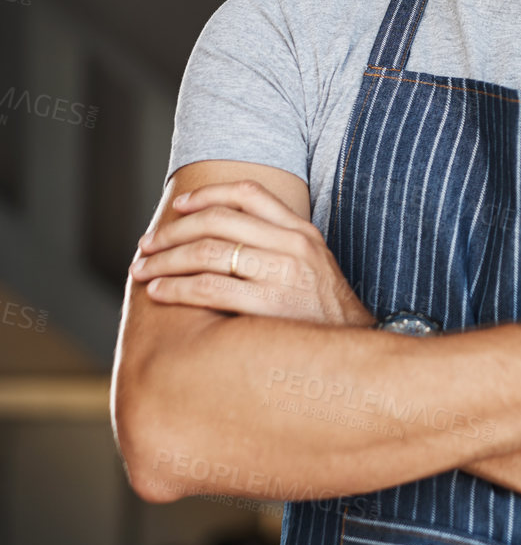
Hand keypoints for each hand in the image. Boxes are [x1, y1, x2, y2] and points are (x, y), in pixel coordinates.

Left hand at [129, 178, 374, 326]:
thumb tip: (223, 236)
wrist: (354, 350)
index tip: (178, 206)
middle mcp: (293, 246)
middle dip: (173, 232)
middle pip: (218, 222)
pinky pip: (209, 288)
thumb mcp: (312, 265)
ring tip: (143, 270)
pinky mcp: (270, 306)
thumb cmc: (323, 312)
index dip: (206, 195)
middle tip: (146, 245)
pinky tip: (159, 291)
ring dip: (166, 259)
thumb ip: (278, 244)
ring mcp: (283, 274)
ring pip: (207, 252)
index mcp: (302, 231)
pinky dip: (176, 287)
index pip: (248, 194)